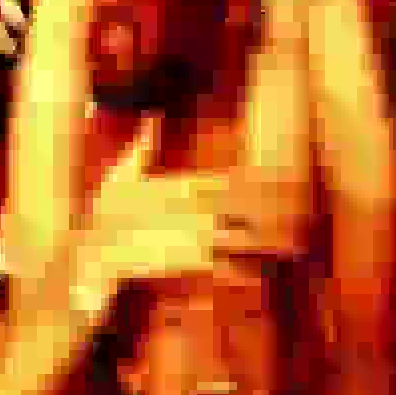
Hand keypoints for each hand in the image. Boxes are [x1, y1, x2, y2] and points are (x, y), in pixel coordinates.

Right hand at [71, 118, 301, 303]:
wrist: (92, 250)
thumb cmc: (104, 211)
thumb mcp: (123, 171)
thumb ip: (143, 146)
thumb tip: (151, 120)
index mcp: (188, 184)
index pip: (238, 179)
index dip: (266, 181)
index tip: (287, 182)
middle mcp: (199, 207)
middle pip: (253, 206)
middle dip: (278, 209)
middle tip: (303, 214)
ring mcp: (198, 236)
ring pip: (248, 237)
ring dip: (271, 241)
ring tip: (294, 244)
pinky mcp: (191, 263)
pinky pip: (228, 268)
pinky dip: (245, 272)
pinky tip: (258, 274)